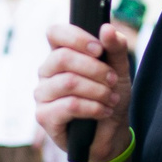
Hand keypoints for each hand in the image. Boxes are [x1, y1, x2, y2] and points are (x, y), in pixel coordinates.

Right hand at [36, 22, 132, 153]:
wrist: (111, 133)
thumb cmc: (110, 97)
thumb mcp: (119, 70)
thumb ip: (116, 48)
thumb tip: (106, 28)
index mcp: (60, 54)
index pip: (55, 33)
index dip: (77, 38)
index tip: (99, 50)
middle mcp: (46, 72)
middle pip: (63, 57)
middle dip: (95, 69)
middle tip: (112, 80)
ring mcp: (42, 94)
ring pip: (68, 82)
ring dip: (97, 90)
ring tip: (112, 99)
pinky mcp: (44, 116)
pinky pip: (69, 105)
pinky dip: (93, 108)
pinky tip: (104, 112)